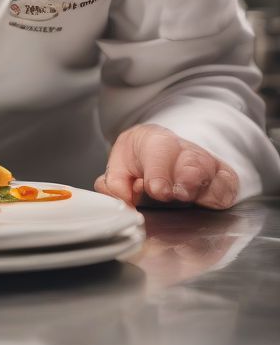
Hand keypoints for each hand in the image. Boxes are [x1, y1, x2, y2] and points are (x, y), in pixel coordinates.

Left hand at [94, 124, 237, 208]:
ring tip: (193, 200)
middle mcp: (183, 150)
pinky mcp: (222, 177)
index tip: (158, 190)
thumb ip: (115, 184)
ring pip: (212, 171)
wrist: (162, 153)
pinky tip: (210, 204)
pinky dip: (221, 195)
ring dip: (204, 189)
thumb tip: (120, 200)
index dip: (159, 170)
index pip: (159, 149)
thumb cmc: (140, 161)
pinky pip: (228, 185)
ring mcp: (205, 163)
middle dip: (187, 178)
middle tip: (180, 194)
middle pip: (191, 159)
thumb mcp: (120, 166)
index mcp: (153, 141)